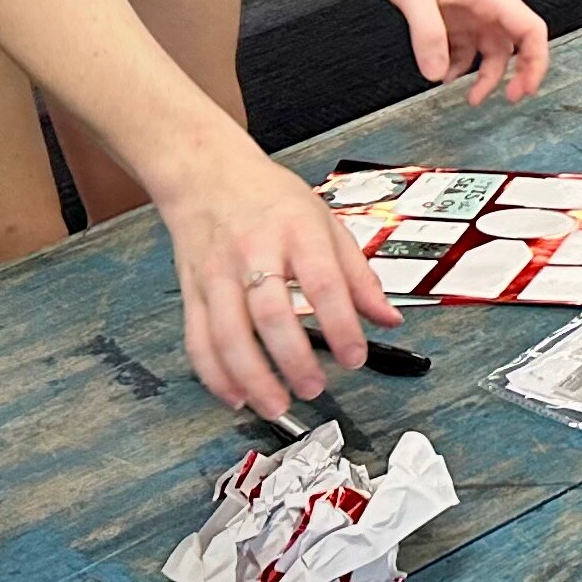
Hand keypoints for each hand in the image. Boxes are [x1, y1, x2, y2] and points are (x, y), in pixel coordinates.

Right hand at [159, 137, 392, 414]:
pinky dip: (214, 375)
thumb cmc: (272, 200)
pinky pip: (198, 341)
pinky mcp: (191, 292)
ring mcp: (217, 274)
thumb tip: (390, 320)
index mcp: (297, 232)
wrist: (208, 176)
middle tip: (314, 389)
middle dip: (293, 359)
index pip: (323, 283)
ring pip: (227, 334)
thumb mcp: (326, 223)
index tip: (355, 358)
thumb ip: (358, 276)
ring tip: (276, 405)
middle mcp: (253, 253)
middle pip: (270, 314)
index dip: (341, 325)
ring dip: (251, 378)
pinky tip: (235, 396)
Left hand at [355, 0, 550, 105]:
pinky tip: (440, 72)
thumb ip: (427, 33)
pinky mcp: (447, 13)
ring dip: (483, 74)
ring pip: (488, 49)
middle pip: (514, 45)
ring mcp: (466, 9)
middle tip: (503, 100)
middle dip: (513, 75)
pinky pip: (462, 46)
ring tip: (466, 96)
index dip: (536, 61)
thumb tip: (437, 74)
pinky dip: (456, 64)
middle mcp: (483, 4)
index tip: (525, 88)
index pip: (530, 30)